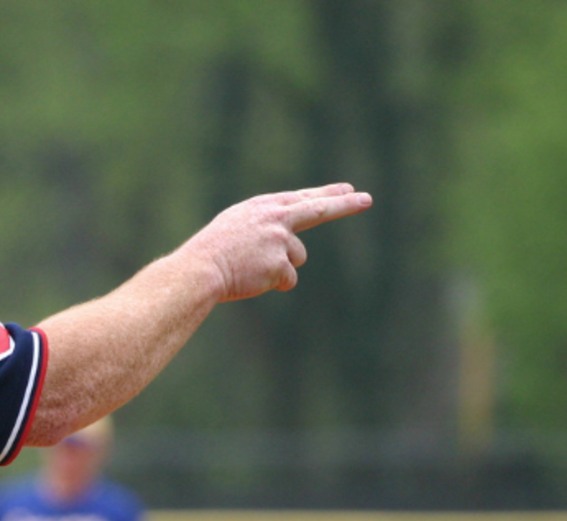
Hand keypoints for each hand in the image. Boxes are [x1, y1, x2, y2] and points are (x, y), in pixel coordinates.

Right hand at [180, 184, 372, 301]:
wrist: (199, 270)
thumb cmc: (211, 253)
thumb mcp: (235, 228)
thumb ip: (264, 226)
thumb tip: (292, 249)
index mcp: (262, 207)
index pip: (301, 198)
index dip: (326, 194)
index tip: (348, 190)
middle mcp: (275, 218)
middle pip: (318, 210)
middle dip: (345, 204)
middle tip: (366, 199)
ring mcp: (279, 240)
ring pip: (297, 257)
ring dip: (281, 266)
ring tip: (252, 267)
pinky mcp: (281, 264)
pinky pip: (288, 279)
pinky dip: (274, 283)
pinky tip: (252, 279)